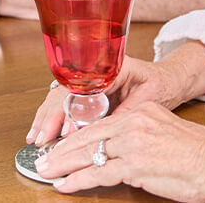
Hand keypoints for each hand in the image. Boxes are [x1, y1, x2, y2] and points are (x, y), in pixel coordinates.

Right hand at [26, 54, 199, 147]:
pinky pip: (66, 104)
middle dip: (50, 117)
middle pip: (64, 92)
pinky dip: (53, 118)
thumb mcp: (150, 98)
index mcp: (111, 66)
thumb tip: (106, 126)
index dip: (71, 111)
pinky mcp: (88, 92)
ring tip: (35, 137)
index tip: (65, 131)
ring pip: (60, 97)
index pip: (82, 88)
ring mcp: (89, 81)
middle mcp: (95, 71)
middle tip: (41, 138)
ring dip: (46, 118)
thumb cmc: (161, 85)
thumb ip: (128, 110)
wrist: (168, 80)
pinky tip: (44, 131)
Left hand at [32, 102, 204, 201]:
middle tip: (42, 159)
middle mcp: (134, 123)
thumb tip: (119, 146)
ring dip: (62, 165)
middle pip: (87, 135)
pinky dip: (77, 180)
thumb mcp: (164, 129)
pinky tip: (65, 185)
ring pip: (87, 153)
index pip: (98, 122)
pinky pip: (98, 173)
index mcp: (140, 112)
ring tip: (46, 172)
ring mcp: (133, 144)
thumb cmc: (199, 152)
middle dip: (60, 149)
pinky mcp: (135, 166)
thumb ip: (140, 132)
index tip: (59, 143)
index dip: (73, 134)